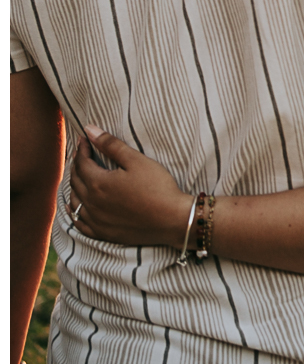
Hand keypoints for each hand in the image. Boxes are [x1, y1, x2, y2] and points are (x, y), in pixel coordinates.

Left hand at [68, 125, 192, 246]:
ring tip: (78, 174)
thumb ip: (111, 145)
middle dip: (77, 164)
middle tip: (80, 153)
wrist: (171, 219)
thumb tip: (89, 130)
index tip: (84, 138)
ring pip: (75, 201)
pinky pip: (80, 223)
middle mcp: (92, 203)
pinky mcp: (103, 233)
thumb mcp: (136, 160)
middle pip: (76, 180)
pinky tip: (72, 206)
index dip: (82, 149)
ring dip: (74, 185)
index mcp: (99, 183)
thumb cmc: (157, 187)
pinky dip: (73, 212)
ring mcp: (96, 221)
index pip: (82, 162)